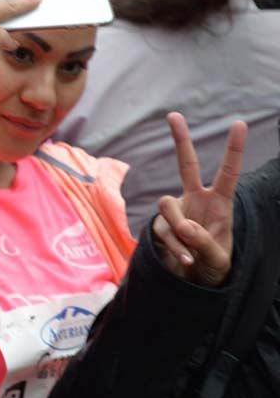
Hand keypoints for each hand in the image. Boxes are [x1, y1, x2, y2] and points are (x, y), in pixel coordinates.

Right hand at [152, 112, 246, 285]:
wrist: (192, 283)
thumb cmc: (214, 267)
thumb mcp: (218, 259)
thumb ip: (204, 242)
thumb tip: (183, 225)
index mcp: (220, 203)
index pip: (227, 173)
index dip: (233, 149)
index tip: (238, 124)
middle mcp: (196, 200)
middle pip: (186, 164)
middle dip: (180, 139)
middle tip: (173, 115)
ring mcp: (175, 212)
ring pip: (167, 206)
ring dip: (177, 229)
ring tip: (190, 251)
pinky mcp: (159, 225)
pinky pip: (161, 230)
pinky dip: (173, 247)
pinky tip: (185, 260)